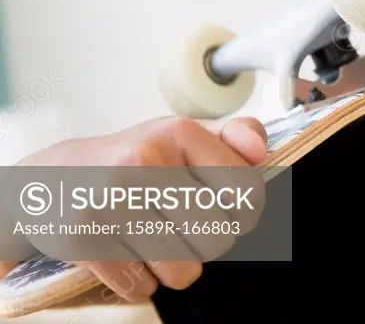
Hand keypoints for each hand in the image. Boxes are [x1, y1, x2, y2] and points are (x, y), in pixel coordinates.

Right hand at [0, 115, 267, 302]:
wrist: (49, 179)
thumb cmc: (131, 159)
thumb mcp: (183, 135)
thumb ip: (234, 136)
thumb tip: (260, 152)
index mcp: (179, 132)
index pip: (247, 192)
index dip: (244, 213)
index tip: (227, 211)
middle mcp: (145, 160)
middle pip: (218, 238)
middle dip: (207, 244)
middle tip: (182, 227)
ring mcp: (110, 199)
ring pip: (182, 270)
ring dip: (174, 269)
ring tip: (154, 242)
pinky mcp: (83, 238)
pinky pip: (140, 287)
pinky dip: (138, 282)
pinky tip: (124, 254)